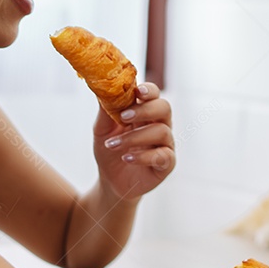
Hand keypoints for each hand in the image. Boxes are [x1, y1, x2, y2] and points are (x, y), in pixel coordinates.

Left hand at [92, 83, 174, 201]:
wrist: (110, 180)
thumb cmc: (109, 150)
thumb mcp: (102, 129)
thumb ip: (105, 110)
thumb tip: (102, 87)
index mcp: (145, 112)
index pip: (153, 94)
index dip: (149, 90)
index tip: (137, 91)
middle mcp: (159, 124)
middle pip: (164, 108)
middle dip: (145, 110)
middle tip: (124, 116)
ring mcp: (165, 144)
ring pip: (162, 131)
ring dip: (135, 137)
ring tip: (112, 145)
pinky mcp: (167, 163)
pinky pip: (164, 155)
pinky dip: (144, 156)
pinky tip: (127, 158)